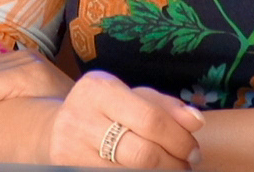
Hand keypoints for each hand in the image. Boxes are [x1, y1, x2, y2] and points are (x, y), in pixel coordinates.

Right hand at [44, 70, 203, 168]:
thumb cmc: (104, 110)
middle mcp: (80, 118)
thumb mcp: (131, 97)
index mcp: (99, 90)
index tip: (193, 150)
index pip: (151, 120)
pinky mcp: (68, 169)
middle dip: (173, 164)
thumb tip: (197, 121)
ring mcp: (71, 149)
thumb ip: (165, 106)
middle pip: (142, 154)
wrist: (56, 129)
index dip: (179, 140)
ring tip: (169, 169)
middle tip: (185, 165)